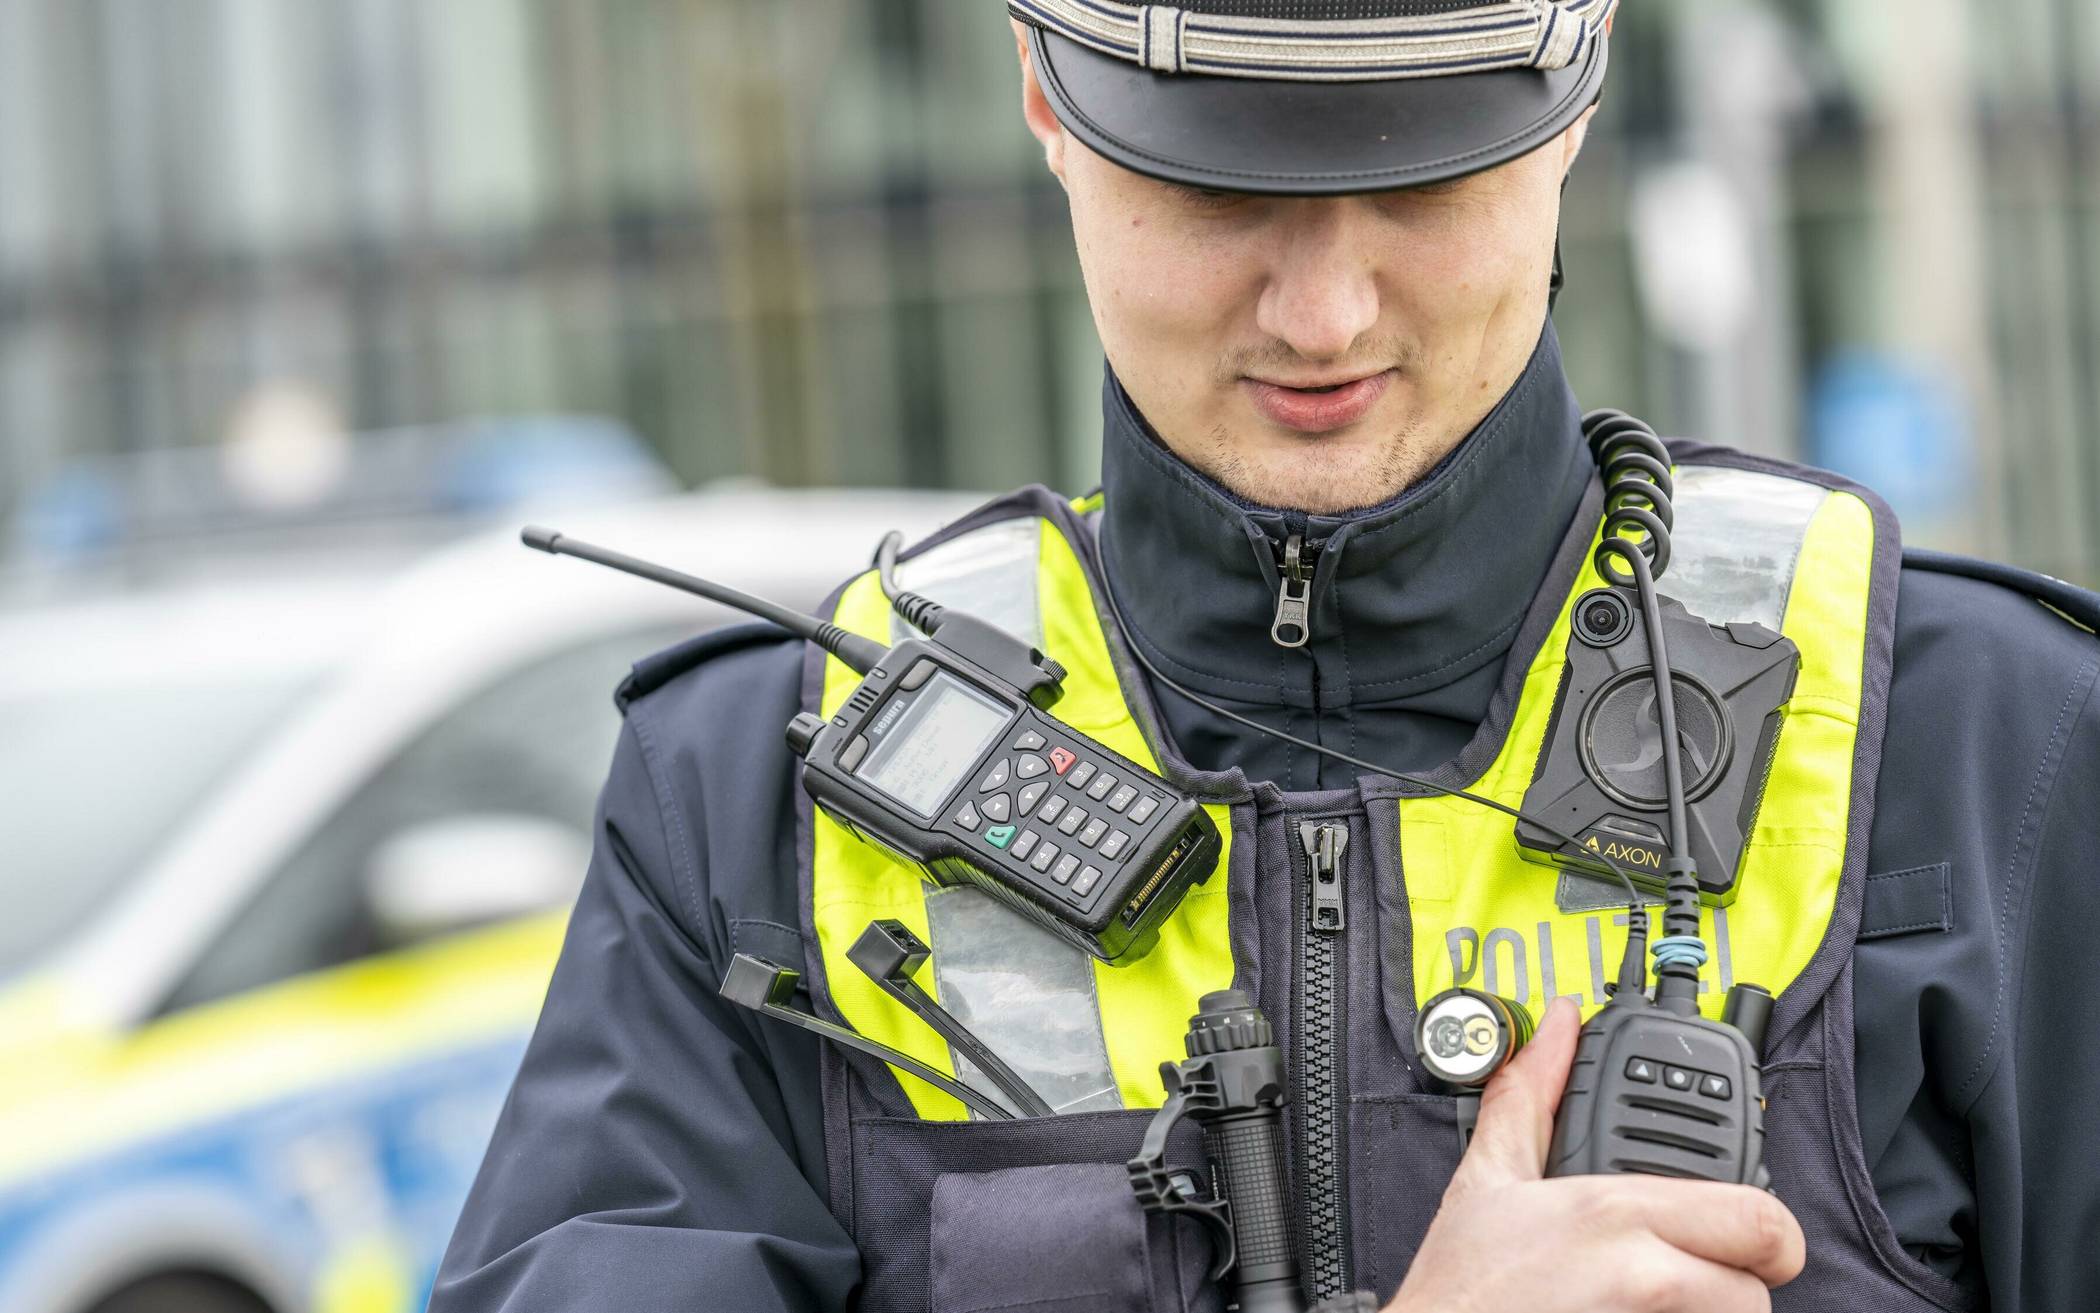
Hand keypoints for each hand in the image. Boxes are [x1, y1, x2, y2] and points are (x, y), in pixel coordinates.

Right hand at [1384, 998, 1804, 1312]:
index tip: (1739, 1228)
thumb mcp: (1488, 1178)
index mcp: (1614, 1209)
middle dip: (1745, 1277)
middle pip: (1763, 1280)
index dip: (1762, 1222)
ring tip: (1647, 1301)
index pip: (1759, 1215)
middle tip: (1705, 1274)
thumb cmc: (1461, 1287)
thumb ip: (1532, 1094)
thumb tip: (1559, 1025)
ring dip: (1707, 1312)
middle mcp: (1642, 1272)